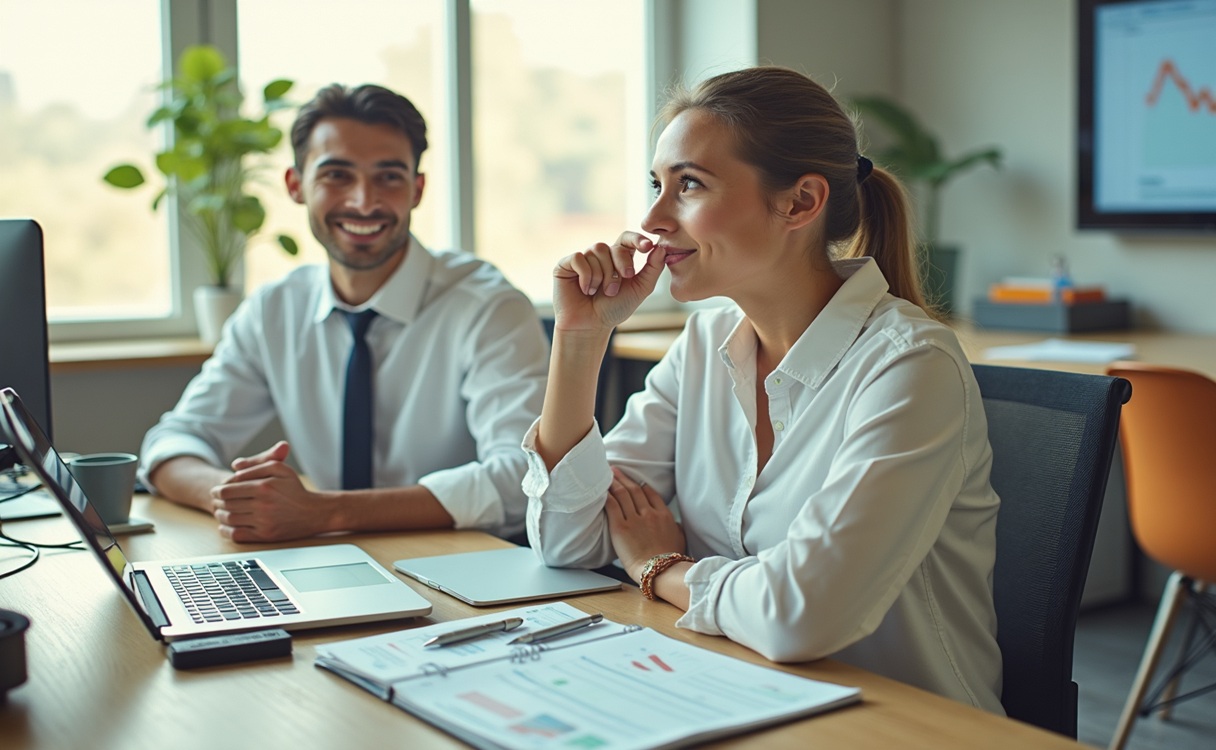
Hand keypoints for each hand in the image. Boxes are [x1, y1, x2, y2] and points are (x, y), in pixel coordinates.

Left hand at [210, 441, 328, 541]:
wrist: (314, 513)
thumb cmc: (295, 489)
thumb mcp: (280, 468)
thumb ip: (257, 463)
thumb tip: (235, 467)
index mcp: (264, 487)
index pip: (227, 490)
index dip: (217, 490)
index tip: (216, 490)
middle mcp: (263, 505)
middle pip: (226, 505)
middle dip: (217, 502)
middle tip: (217, 501)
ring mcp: (263, 522)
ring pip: (229, 519)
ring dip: (220, 515)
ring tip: (221, 511)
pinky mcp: (265, 536)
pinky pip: (236, 535)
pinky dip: (226, 530)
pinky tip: (227, 525)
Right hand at [552, 231, 666, 333]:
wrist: (591, 326)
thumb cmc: (614, 309)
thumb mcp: (639, 289)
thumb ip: (652, 269)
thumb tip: (661, 247)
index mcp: (618, 259)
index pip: (628, 239)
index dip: (637, 239)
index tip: (647, 247)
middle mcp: (601, 256)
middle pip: (613, 246)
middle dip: (619, 267)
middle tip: (615, 289)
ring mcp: (583, 259)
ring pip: (597, 251)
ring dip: (602, 276)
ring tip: (599, 292)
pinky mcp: (566, 264)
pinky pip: (579, 258)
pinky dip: (586, 276)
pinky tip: (585, 290)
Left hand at [604, 468, 685, 581]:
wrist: (659, 570)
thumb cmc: (670, 559)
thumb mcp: (680, 539)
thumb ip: (676, 528)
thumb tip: (675, 525)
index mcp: (664, 515)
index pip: (651, 494)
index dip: (642, 486)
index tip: (636, 481)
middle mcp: (649, 513)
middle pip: (635, 490)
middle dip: (624, 478)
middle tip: (616, 470)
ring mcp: (634, 519)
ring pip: (623, 494)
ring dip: (614, 482)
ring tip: (608, 474)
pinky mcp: (620, 527)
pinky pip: (612, 506)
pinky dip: (607, 495)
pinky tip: (601, 489)